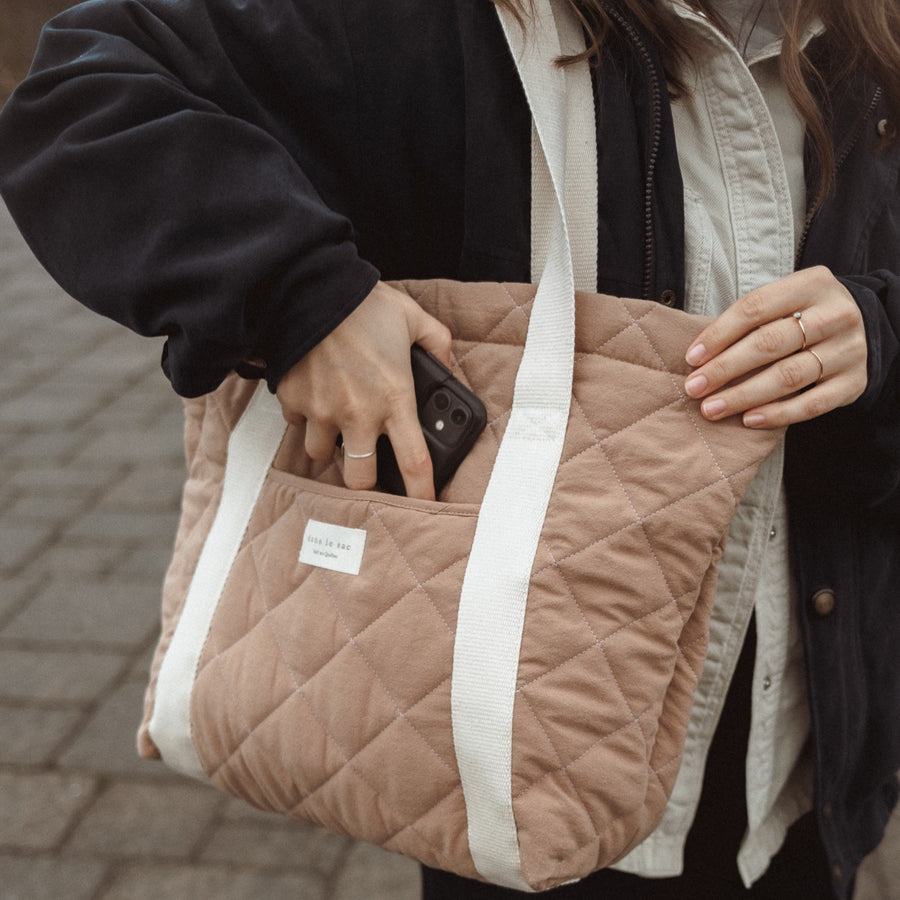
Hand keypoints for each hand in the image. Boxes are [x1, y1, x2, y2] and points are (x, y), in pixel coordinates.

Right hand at [275, 281, 451, 499]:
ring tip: (337, 422)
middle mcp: (358, 414)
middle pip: (359, 479)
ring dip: (331, 446)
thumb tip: (449, 364)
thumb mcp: (413, 318)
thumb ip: (438, 344)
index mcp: (395, 398)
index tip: (425, 504)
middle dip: (365, 480)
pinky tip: (315, 396)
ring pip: (323, 456)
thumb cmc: (363, 304)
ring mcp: (323, 412)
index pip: (414, 461)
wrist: (309, 288)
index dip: (421, 491)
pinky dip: (306, 419)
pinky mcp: (295, 402)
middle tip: (368, 466)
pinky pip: (299, 426)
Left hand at [683, 266, 867, 427]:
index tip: (692, 358)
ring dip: (744, 395)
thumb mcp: (783, 302)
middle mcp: (836, 314)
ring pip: (788, 376)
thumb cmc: (803, 316)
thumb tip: (698, 357)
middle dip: (725, 369)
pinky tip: (749, 420)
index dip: (719, 334)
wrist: (861, 329)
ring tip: (712, 408)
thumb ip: (749, 320)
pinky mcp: (855, 382)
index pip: (756, 308)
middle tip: (694, 388)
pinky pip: (812, 405)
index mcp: (812, 284)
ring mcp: (850, 350)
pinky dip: (777, 414)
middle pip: (770, 343)